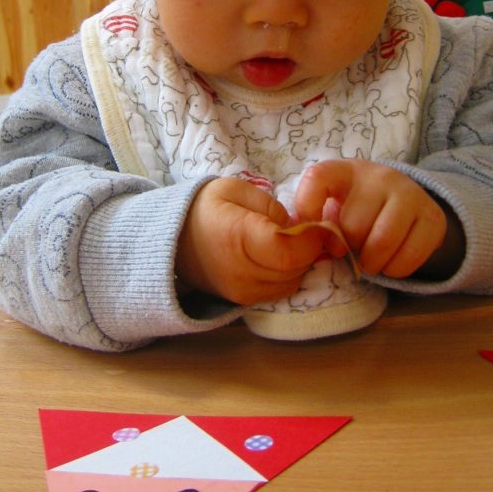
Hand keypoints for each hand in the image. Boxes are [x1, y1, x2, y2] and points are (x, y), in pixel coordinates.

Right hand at [176, 178, 328, 303]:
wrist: (174, 239)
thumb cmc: (207, 207)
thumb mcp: (237, 189)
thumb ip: (272, 207)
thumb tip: (298, 228)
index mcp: (238, 237)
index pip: (290, 251)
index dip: (312, 239)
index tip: (318, 224)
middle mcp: (240, 272)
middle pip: (295, 269)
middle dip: (309, 250)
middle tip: (306, 231)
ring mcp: (241, 292)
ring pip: (291, 283)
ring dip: (299, 264)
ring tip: (291, 243)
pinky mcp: (242, 302)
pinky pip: (279, 292)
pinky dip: (287, 276)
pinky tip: (279, 258)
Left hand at [294, 161, 461, 279]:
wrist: (407, 203)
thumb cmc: (358, 208)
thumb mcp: (334, 205)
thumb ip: (315, 221)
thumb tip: (297, 243)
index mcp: (346, 170)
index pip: (317, 178)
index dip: (307, 209)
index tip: (314, 233)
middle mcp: (380, 176)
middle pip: (352, 225)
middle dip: (348, 248)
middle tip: (352, 250)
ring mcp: (410, 194)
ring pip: (381, 242)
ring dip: (372, 262)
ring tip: (370, 260)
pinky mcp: (433, 217)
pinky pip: (408, 257)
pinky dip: (395, 270)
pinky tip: (391, 261)